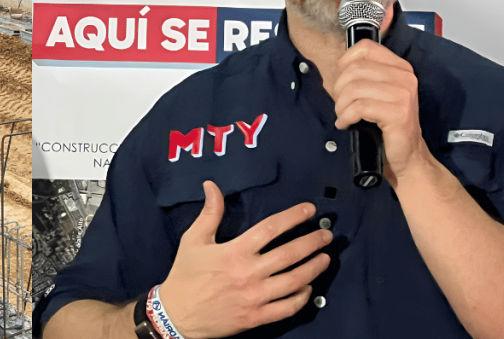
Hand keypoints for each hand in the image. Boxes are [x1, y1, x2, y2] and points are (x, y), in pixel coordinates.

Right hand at [160, 181, 331, 338]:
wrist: (177, 314)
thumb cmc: (185, 276)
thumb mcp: (194, 239)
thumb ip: (209, 213)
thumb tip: (212, 186)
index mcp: (234, 251)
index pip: (271, 229)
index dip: (293, 217)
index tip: (309, 210)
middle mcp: (248, 273)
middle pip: (290, 254)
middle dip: (313, 242)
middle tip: (326, 235)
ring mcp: (255, 297)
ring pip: (295, 281)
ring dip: (314, 268)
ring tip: (325, 258)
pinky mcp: (256, 316)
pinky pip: (287, 307)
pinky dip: (302, 297)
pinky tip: (308, 288)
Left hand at [332, 39, 428, 185]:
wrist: (407, 155)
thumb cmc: (386, 125)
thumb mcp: (375, 94)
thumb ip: (360, 77)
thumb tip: (334, 70)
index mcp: (399, 67)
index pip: (365, 48)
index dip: (344, 63)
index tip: (341, 83)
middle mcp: (405, 76)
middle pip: (355, 69)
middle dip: (339, 89)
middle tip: (341, 105)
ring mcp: (404, 94)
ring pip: (354, 88)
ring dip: (341, 105)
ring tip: (344, 116)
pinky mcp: (399, 112)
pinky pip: (359, 107)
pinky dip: (346, 117)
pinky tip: (346, 124)